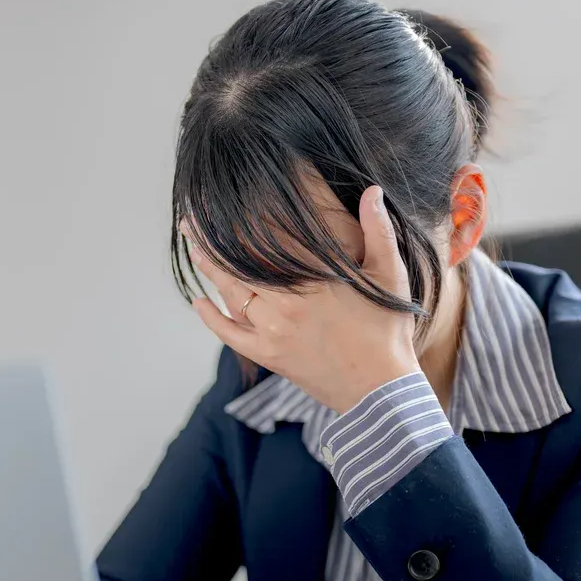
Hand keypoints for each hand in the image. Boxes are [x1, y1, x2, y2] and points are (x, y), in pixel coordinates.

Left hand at [185, 186, 419, 413]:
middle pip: (239, 263)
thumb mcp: (390, 276)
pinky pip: (230, 334)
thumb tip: (372, 190)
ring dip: (209, 270)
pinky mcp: (269, 355)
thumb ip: (378, 230)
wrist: (380, 390)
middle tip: (190, 221)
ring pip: (231, 293)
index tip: (223, 201)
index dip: (243, 218)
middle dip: (212, 240)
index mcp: (316, 277)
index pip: (270, 239)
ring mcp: (274, 330)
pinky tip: (198, 301)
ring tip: (194, 248)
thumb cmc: (388, 330)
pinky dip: (211, 318)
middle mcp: (288, 302)